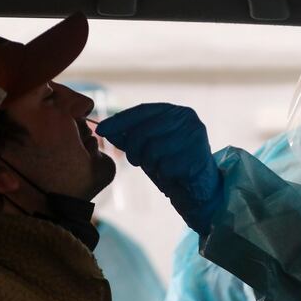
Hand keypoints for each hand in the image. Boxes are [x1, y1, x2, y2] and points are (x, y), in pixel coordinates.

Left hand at [96, 103, 222, 234]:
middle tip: (137, 161)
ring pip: (153, 150)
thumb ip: (128, 136)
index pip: (142, 111)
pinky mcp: (198, 156)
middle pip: (144, 131)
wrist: (199, 190)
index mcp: (176, 112)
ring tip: (160, 168)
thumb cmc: (172, 166)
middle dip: (133, 149)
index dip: (119, 120)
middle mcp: (187, 119)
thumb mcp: (147, 149)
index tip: (101, 129)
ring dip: (151, 164)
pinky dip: (164, 174)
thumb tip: (104, 128)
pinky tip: (172, 175)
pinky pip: (166, 166)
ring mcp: (195, 136)